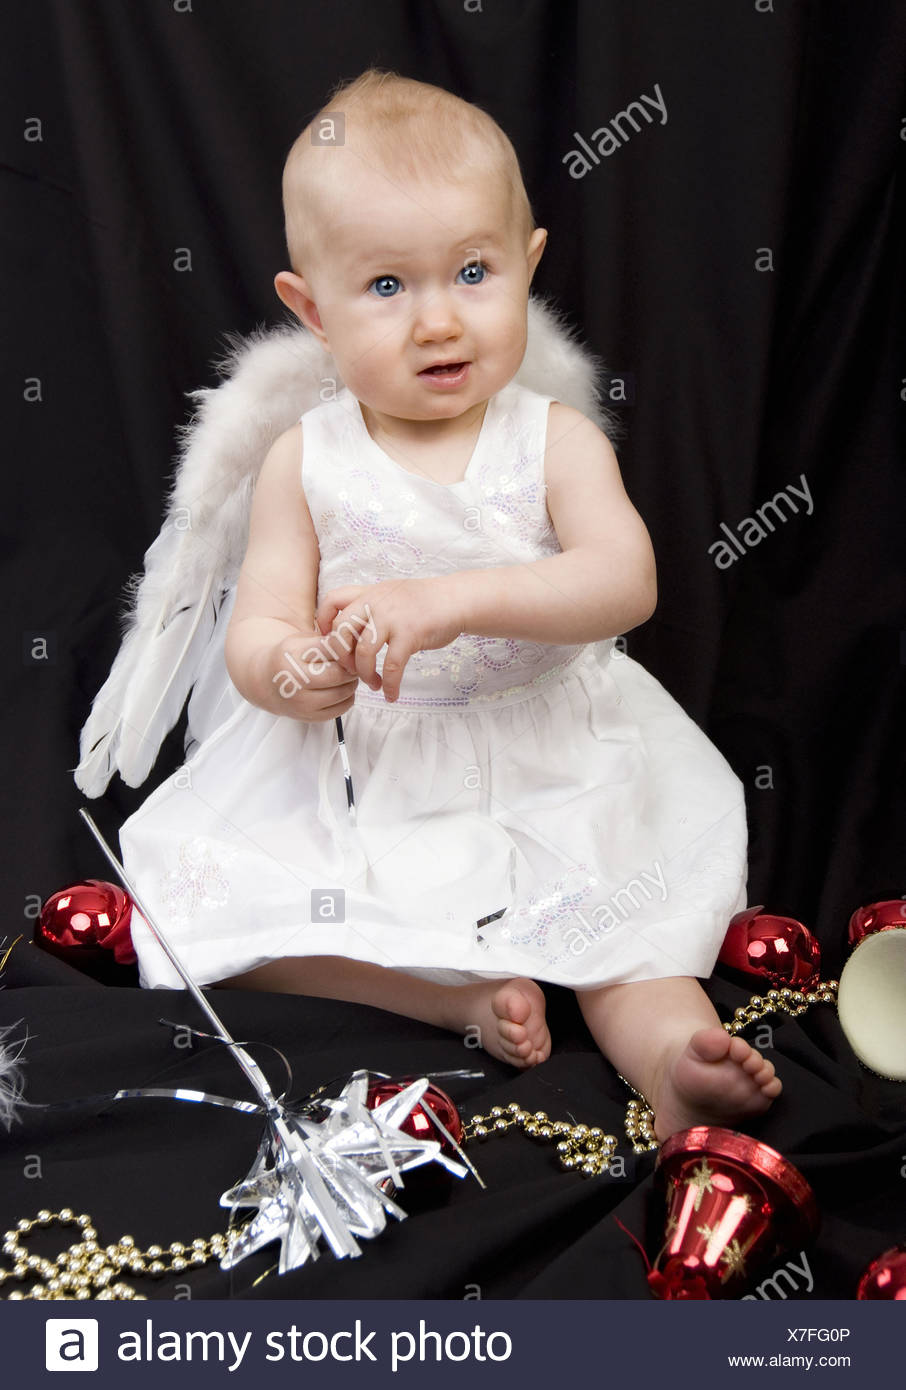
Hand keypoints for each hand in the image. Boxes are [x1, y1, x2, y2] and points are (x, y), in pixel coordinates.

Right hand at [266, 630, 359, 721]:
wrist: (266, 681)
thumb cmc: (289, 657)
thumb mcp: (302, 640)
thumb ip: (328, 641)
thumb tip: (357, 647)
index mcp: (292, 656)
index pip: (332, 650)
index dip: (345, 648)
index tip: (348, 648)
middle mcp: (295, 681)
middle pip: (339, 673)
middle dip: (351, 667)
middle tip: (351, 662)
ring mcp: (302, 702)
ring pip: (344, 692)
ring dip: (351, 682)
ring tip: (344, 675)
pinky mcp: (310, 717)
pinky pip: (343, 707)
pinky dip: (348, 697)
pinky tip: (339, 688)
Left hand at [315, 577, 462, 701]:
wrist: (455, 599)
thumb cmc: (424, 601)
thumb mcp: (390, 594)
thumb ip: (370, 607)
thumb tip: (350, 630)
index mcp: (369, 593)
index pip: (332, 601)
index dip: (324, 624)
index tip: (332, 643)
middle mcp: (376, 603)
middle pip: (340, 631)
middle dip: (340, 657)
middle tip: (350, 670)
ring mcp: (392, 619)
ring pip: (362, 652)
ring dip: (364, 674)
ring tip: (372, 684)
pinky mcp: (410, 634)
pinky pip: (392, 666)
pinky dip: (390, 685)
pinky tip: (391, 694)